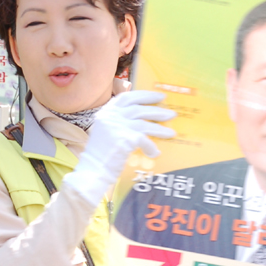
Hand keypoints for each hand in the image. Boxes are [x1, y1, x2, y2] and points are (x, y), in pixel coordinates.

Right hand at [65, 90, 175, 206]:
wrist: (93, 170)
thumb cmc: (101, 155)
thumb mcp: (107, 132)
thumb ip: (118, 121)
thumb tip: (142, 119)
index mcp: (106, 112)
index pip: (127, 97)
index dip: (144, 95)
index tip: (158, 96)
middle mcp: (111, 116)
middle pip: (138, 108)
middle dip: (156, 110)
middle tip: (171, 113)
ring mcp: (117, 126)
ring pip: (144, 123)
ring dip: (160, 129)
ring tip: (172, 133)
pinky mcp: (124, 138)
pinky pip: (144, 140)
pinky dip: (151, 147)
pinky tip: (155, 153)